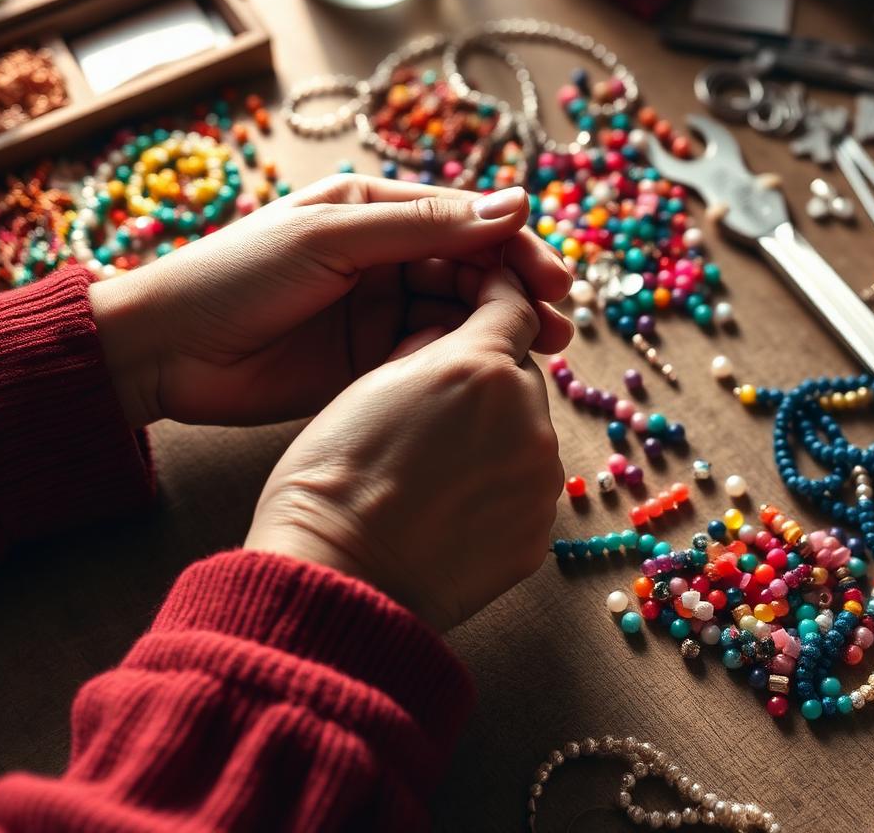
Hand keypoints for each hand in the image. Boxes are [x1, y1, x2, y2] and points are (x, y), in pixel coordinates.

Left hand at [89, 175, 571, 427]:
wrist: (164, 351)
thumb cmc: (235, 275)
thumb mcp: (331, 237)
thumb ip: (421, 225)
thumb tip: (514, 203)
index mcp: (375, 211)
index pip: (467, 221)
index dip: (515, 247)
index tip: (553, 281)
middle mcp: (384, 256)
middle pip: (473, 268)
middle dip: (517, 293)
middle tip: (556, 327)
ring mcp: (378, 310)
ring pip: (459, 314)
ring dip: (500, 329)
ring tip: (542, 354)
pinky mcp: (368, 360)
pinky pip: (430, 355)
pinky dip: (462, 361)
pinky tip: (488, 375)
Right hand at [244, 267, 562, 630]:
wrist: (336, 574)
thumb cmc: (334, 474)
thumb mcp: (371, 382)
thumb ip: (428, 348)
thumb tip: (454, 337)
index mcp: (481, 367)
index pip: (514, 307)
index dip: (497, 299)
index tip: (486, 303)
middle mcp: (525, 417)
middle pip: (520, 378)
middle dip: (488, 384)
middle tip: (435, 412)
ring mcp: (538, 480)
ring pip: (527, 436)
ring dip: (496, 438)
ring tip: (435, 469)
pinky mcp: (537, 533)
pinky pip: (524, 492)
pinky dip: (497, 491)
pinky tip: (447, 508)